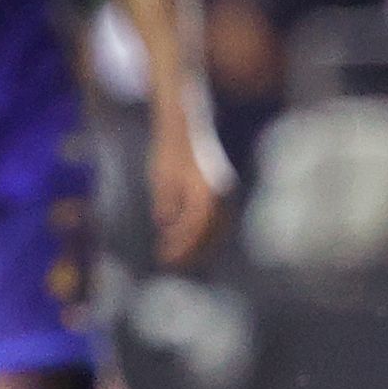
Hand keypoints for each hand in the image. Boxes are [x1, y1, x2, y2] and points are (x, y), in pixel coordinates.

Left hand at [150, 102, 232, 263]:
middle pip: (210, 231)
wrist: (189, 123)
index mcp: (205, 189)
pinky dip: (206, 233)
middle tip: (173, 264)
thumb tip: (166, 224)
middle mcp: (221, 192)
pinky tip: (190, 239)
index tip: (165, 258)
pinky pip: (218, 218)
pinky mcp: (223, 190)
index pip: (195, 227)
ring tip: (182, 257)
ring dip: (201, 245)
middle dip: (192, 250)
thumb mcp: (162, 174)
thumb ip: (167, 201)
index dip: (181, 245)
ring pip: (218, 227)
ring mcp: (225, 191)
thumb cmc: (172, 147)